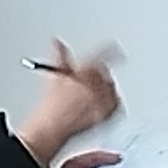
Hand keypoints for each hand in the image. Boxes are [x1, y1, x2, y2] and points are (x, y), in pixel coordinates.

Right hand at [14, 41, 122, 157]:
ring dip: (105, 90)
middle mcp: (96, 84)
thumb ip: (59, 54)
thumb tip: (56, 41)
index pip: (102, 56)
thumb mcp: (54, 75)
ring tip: (91, 98)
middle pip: (106, 74)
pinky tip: (100, 107)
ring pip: (111, 88)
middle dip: (100, 77)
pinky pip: (116, 104)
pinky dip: (111, 104)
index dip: (110, 51)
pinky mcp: (107, 113)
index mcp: (85, 70)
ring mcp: (103, 99)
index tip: (115, 48)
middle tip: (90, 84)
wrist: (53, 126)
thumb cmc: (52, 104)